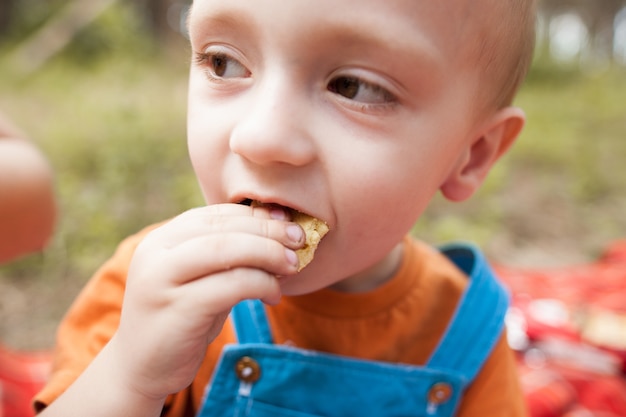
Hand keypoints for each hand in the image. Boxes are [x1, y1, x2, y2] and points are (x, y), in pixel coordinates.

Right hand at [109, 203, 303, 400]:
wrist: (140, 368)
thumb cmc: (181, 318)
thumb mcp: (200, 279)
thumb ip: (227, 254)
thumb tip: (276, 225)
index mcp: (162, 238)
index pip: (216, 214)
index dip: (256, 215)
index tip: (287, 222)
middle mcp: (156, 253)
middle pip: (223, 228)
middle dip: (268, 231)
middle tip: (298, 239)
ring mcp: (162, 280)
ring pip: (227, 250)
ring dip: (268, 254)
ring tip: (292, 265)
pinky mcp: (177, 309)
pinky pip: (231, 285)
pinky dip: (261, 284)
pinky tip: (274, 295)